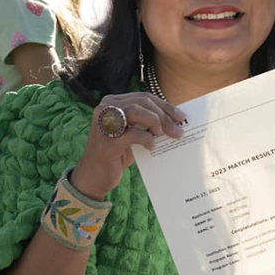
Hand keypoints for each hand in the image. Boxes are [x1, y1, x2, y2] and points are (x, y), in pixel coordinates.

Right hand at [70, 93, 185, 200]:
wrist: (93, 177)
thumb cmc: (115, 153)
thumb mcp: (130, 133)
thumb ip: (144, 122)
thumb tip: (173, 119)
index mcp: (111, 102)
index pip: (143, 97)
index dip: (164, 105)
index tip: (180, 117)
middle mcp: (105, 108)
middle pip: (142, 102)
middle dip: (164, 115)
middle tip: (178, 130)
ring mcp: (104, 124)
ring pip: (136, 111)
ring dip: (156, 123)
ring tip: (162, 135)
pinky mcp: (107, 141)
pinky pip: (134, 134)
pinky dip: (147, 139)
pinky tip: (151, 147)